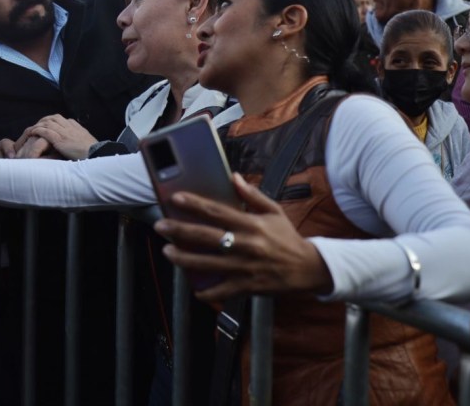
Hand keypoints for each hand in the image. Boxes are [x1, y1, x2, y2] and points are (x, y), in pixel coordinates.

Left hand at [20, 114, 96, 159]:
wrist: (94, 153)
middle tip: (35, 127)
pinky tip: (32, 133)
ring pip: (47, 123)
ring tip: (31, 130)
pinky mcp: (59, 139)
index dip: (50, 121)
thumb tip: (72, 133)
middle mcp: (68, 126)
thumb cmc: (90, 149)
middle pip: (52, 118)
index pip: (60, 119)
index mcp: (74, 125)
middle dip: (42, 121)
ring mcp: (63, 132)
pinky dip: (38, 130)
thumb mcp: (85, 138)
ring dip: (38, 125)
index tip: (45, 126)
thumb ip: (77, 133)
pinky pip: (46, 131)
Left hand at [153, 173, 332, 301]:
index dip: (194, 204)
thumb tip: (233, 177)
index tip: (175, 198)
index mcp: (251, 225)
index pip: (217, 211)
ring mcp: (244, 267)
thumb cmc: (288, 238)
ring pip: (206, 264)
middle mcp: (245, 245)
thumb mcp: (274, 211)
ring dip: (183, 258)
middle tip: (160, 226)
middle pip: (205, 237)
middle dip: (179, 231)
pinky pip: (221, 291)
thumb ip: (252, 195)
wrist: (309, 269)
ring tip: (167, 252)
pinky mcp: (247, 286)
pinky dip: (206, 292)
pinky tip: (194, 288)